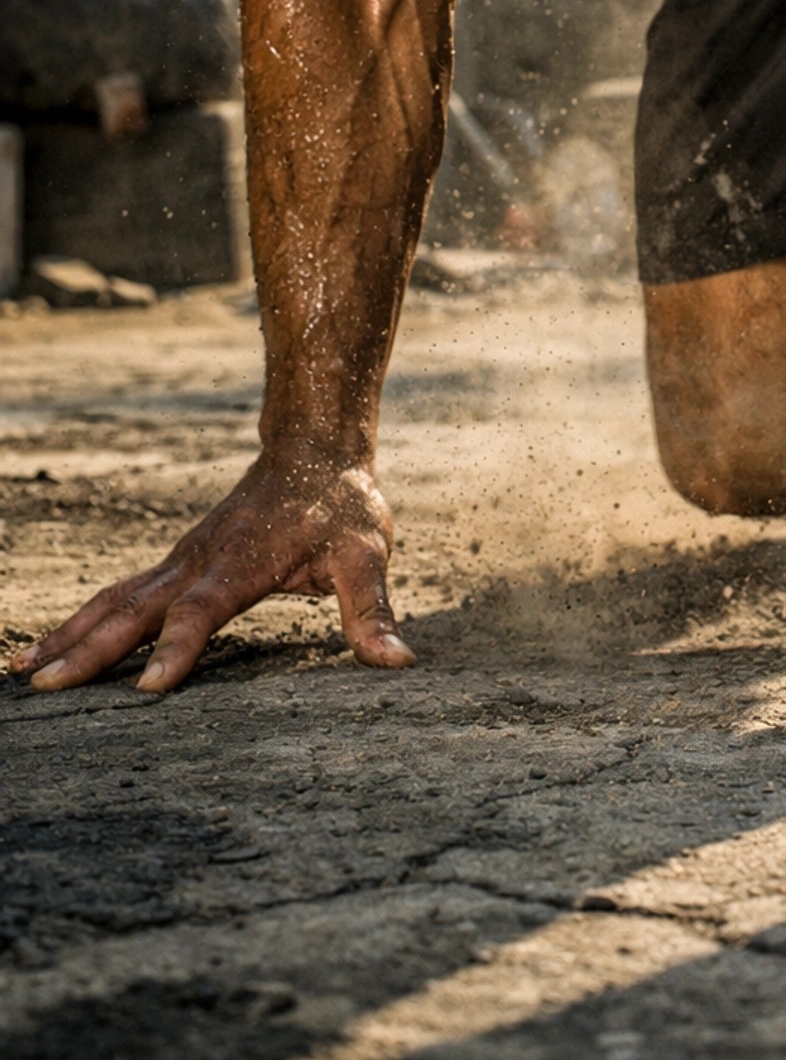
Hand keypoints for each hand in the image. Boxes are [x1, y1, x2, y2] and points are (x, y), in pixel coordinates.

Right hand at [8, 447, 413, 693]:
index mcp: (241, 565)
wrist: (313, 447)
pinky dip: (83, 618)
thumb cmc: (341, 505)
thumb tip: (397, 662)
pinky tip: (55, 645)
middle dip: (91, 651)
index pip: (202, 613)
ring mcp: (182, 559)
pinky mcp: (177, 560)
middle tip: (46, 688)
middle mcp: (200, 562)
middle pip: (136, 610)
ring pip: (116, 600)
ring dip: (71, 634)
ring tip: (23, 671)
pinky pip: (122, 591)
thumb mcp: (366, 554)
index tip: (149, 690)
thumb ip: (372, 610)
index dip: (179, 650)